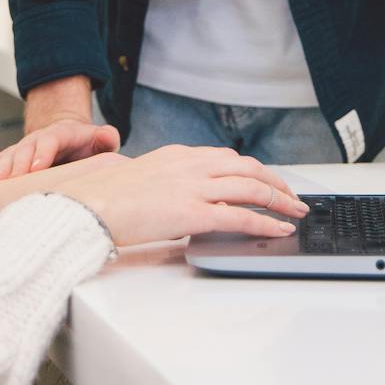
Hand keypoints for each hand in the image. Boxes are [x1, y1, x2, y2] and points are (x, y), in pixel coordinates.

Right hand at [0, 115, 120, 180]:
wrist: (69, 137)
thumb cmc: (85, 145)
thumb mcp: (100, 139)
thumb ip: (106, 137)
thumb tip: (108, 135)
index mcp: (60, 135)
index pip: (50, 141)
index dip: (42, 153)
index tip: (36, 167)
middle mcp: (38, 140)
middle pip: (25, 149)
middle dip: (17, 165)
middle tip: (10, 181)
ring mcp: (24, 149)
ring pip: (10, 156)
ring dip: (1, 168)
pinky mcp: (14, 159)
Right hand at [51, 144, 309, 249]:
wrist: (87, 204)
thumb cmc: (104, 198)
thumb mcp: (140, 180)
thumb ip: (165, 186)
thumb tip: (176, 204)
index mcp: (178, 155)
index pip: (227, 158)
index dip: (253, 170)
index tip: (268, 181)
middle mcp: (190, 165)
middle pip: (247, 168)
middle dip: (276, 183)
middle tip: (294, 198)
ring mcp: (192, 186)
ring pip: (250, 187)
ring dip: (279, 200)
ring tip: (296, 213)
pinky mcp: (191, 212)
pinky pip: (239, 216)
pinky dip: (264, 222)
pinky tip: (278, 229)